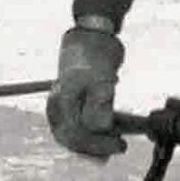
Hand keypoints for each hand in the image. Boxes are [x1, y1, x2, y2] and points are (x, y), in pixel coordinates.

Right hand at [45, 25, 126, 158]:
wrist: (92, 33)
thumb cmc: (95, 53)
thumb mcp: (100, 78)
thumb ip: (98, 104)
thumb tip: (99, 129)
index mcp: (60, 102)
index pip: (74, 135)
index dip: (97, 144)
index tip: (120, 144)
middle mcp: (58, 107)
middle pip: (73, 139)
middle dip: (98, 147)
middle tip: (121, 146)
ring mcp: (66, 106)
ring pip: (78, 133)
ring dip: (98, 140)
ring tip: (120, 140)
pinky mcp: (76, 104)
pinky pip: (85, 123)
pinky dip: (100, 129)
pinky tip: (118, 130)